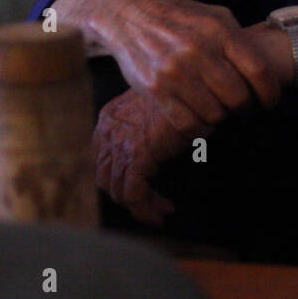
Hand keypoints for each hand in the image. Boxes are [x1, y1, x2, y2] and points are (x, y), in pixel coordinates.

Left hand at [93, 88, 211, 225]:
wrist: (194, 86)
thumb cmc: (182, 96)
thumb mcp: (155, 108)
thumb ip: (143, 126)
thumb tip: (151, 151)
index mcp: (110, 118)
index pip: (102, 159)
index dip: (118, 178)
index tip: (141, 188)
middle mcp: (109, 131)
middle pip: (105, 178)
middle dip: (127, 197)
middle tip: (152, 204)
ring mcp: (121, 143)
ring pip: (118, 190)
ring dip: (140, 207)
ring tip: (161, 211)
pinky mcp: (138, 155)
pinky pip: (134, 194)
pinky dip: (146, 209)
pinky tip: (162, 211)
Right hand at [95, 0, 282, 123]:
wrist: (128, 16)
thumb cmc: (177, 17)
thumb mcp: (213, 15)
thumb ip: (238, 39)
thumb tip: (264, 70)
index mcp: (218, 31)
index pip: (258, 71)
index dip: (270, 93)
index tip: (269, 102)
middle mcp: (197, 51)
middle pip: (238, 98)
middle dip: (245, 108)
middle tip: (243, 109)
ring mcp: (175, 72)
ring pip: (215, 115)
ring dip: (220, 117)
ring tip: (218, 109)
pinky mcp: (155, 90)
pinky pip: (188, 125)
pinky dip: (199, 130)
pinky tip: (200, 121)